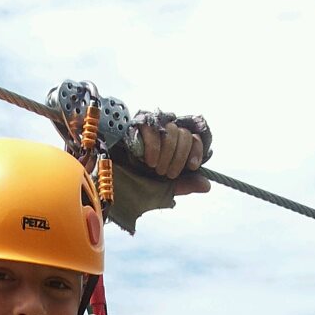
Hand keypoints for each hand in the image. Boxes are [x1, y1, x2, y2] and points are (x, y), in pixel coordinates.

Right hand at [107, 112, 212, 233]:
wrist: (107, 183)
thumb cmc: (134, 185)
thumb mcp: (162, 188)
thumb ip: (183, 185)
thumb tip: (207, 185)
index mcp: (173, 146)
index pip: (194, 137)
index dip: (196, 150)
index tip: (192, 166)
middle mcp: (164, 133)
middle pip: (184, 134)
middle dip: (179, 157)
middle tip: (167, 174)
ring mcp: (150, 127)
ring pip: (172, 130)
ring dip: (167, 154)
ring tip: (156, 169)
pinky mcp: (136, 125)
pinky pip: (153, 129)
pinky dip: (154, 147)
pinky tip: (149, 160)